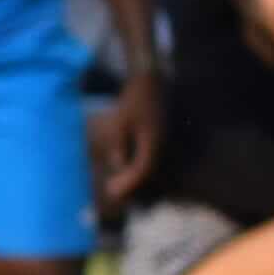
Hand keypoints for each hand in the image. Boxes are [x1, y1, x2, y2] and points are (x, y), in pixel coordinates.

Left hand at [89, 71, 159, 212]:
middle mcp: (161, 147)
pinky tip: (123, 166)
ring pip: (147, 167)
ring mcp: (161, 144)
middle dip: (130, 185)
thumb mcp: (121, 121)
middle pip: (146, 173)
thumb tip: (117, 165)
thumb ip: (118, 144)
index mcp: (153, 143)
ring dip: (132, 176)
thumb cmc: (135, 99)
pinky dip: (135, 165)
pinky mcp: (157, 139)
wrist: (151, 81)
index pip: (141, 170)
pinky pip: (147, 158)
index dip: (127, 184)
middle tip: (111, 193)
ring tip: (116, 184)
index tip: (111, 193)